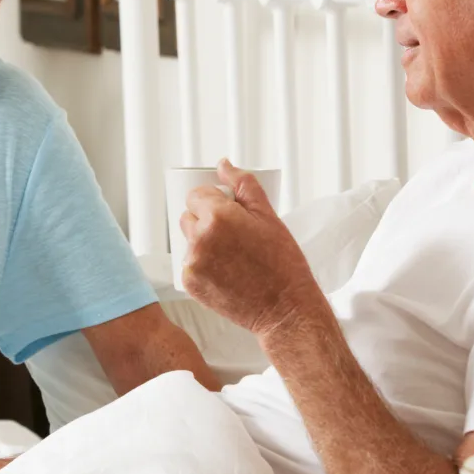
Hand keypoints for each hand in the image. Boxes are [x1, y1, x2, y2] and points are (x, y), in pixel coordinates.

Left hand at [180, 160, 320, 338]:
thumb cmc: (283, 264)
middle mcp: (200, 239)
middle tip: (234, 236)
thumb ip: (244, 185)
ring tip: (232, 256)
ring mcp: (192, 263)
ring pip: (189, 241)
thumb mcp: (269, 216)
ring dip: (204, 243)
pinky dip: (203, 266)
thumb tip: (224, 165)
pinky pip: (190, 265)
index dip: (213, 201)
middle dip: (206, 220)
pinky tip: (226, 273)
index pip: (196, 194)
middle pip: (189, 216)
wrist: (284, 309)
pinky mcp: (189, 285)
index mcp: (219, 217)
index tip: (229, 212)